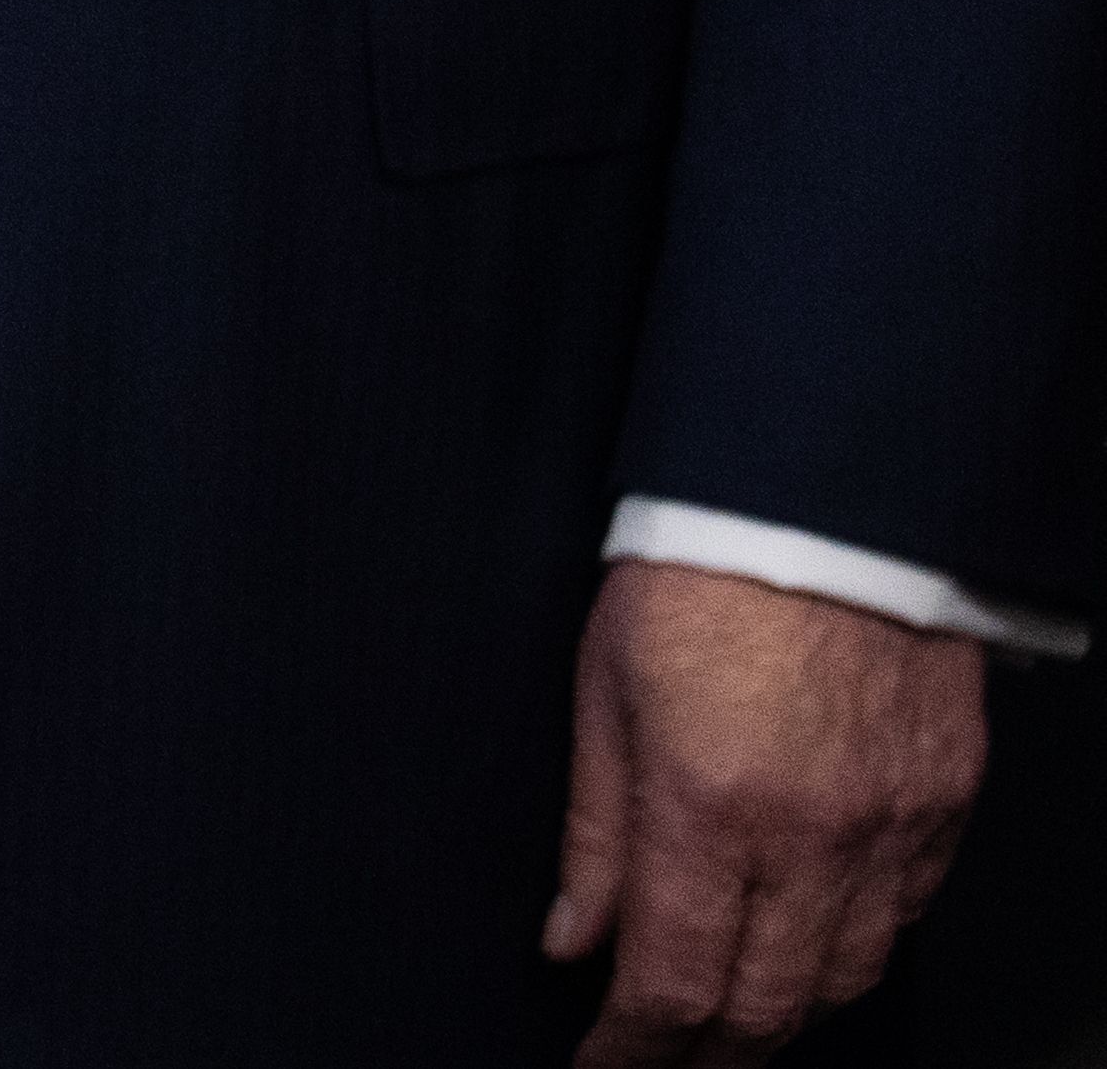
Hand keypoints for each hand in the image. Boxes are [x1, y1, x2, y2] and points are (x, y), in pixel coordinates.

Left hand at [550, 553, 983, 1058]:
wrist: (823, 503)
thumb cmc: (694, 580)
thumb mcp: (601, 694)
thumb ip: (593, 834)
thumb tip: (570, 943)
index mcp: (706, 808)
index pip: (672, 981)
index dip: (633, 1049)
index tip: (600, 1068)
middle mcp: (810, 836)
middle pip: (767, 1005)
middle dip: (709, 1057)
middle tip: (663, 1066)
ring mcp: (892, 829)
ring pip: (846, 978)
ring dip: (785, 1017)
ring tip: (731, 1025)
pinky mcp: (945, 807)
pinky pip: (906, 920)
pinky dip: (855, 953)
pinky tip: (813, 949)